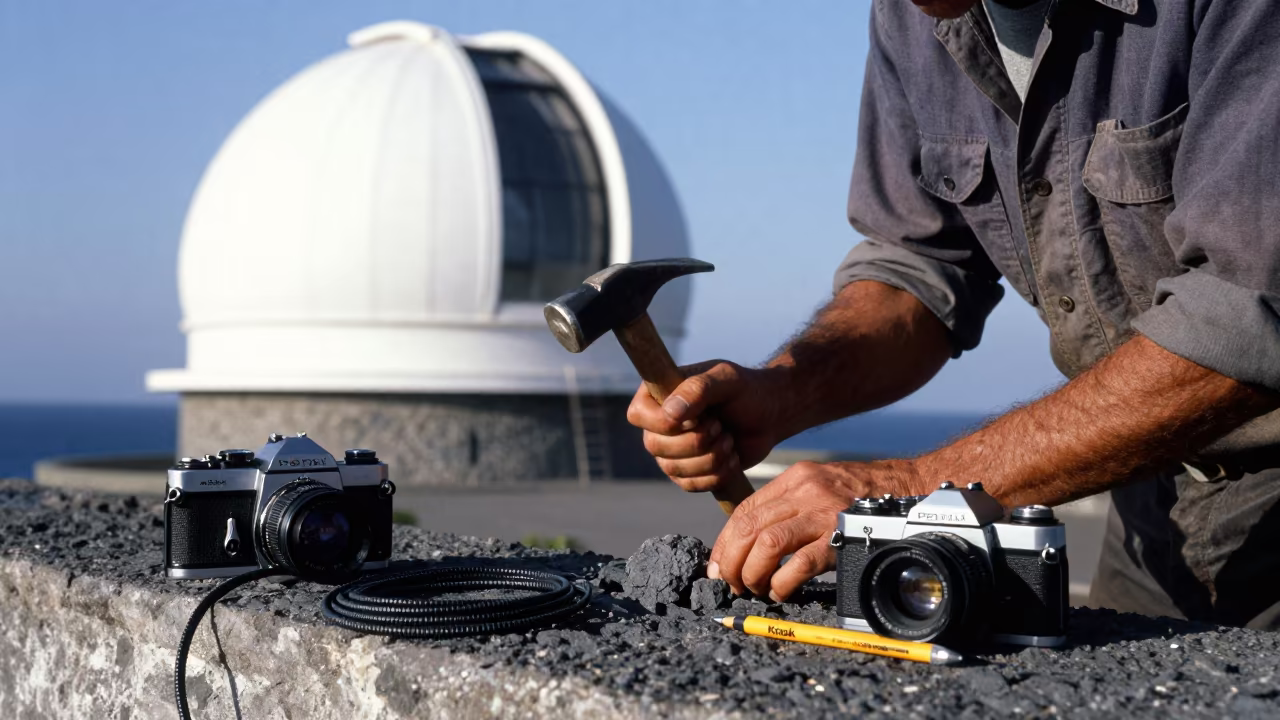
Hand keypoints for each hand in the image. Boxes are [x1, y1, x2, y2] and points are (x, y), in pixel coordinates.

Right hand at [626, 360, 788, 492]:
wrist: (769, 416)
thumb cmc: (747, 391)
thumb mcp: (727, 379)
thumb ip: (698, 388)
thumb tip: (670, 413)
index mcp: (658, 394)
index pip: (638, 415)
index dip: (664, 423)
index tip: (699, 416)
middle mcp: (658, 424)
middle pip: (655, 446)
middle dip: (698, 440)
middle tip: (722, 425)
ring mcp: (670, 452)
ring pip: (673, 469)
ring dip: (711, 457)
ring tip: (729, 439)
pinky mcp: (687, 474)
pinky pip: (690, 486)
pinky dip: (717, 475)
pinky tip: (732, 458)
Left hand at [708, 460, 920, 600]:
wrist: (913, 491)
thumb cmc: (865, 496)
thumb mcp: (822, 486)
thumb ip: (790, 505)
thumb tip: (753, 540)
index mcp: (797, 479)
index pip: (745, 510)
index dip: (725, 541)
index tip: (717, 564)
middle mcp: (806, 492)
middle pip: (750, 528)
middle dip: (731, 560)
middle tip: (731, 582)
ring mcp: (824, 514)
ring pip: (767, 545)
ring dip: (753, 573)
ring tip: (757, 588)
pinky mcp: (842, 538)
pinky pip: (800, 565)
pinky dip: (782, 584)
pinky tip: (782, 592)